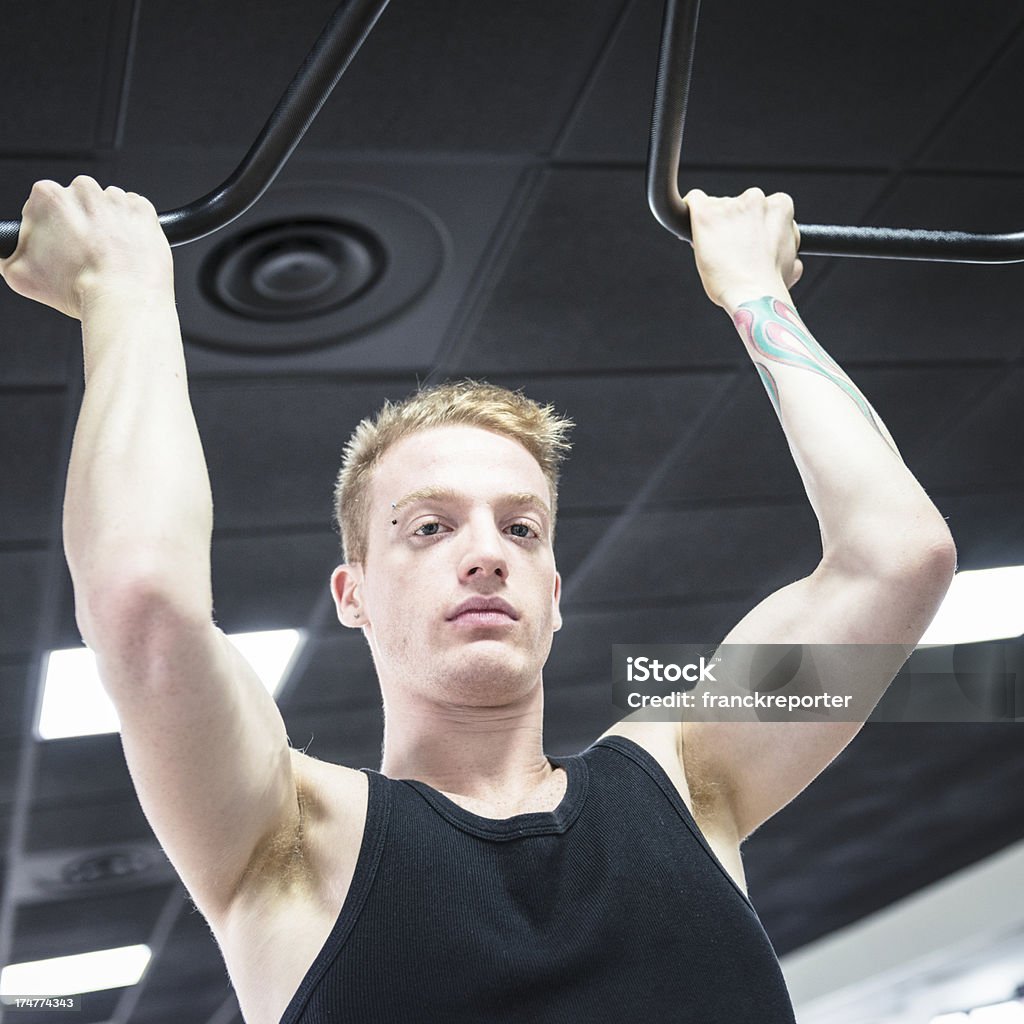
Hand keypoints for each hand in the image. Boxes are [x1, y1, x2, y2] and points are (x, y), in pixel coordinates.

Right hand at [0, 175, 172, 319]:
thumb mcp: (19, 274)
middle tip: (87, 254)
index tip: (61, 245)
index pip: (46, 204)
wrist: (123, 300)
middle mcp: (83, 190)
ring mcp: (117, 199)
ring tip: (110, 257)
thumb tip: (8, 252)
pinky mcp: (144, 211)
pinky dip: (133, 229)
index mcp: (48, 196)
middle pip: (80, 202)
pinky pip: (136, 213)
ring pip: (109, 207)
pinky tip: (127, 251)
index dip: (53, 228)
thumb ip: (8, 254)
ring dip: (109, 226)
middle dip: (82, 223)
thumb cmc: (76, 288)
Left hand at [683, 187, 802, 311]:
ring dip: (714, 225)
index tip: (745, 241)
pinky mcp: (704, 213)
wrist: (752, 294)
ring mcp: (729, 205)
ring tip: (715, 253)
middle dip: (733, 224)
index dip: (752, 224)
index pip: (763, 206)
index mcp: (780, 207)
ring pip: (716, 208)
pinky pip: (693, 201)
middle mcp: (755, 199)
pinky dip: (691, 211)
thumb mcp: (790, 265)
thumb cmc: (770, 285)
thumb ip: (787, 252)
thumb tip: (790, 261)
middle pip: (738, 205)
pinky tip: (691, 229)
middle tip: (729, 250)